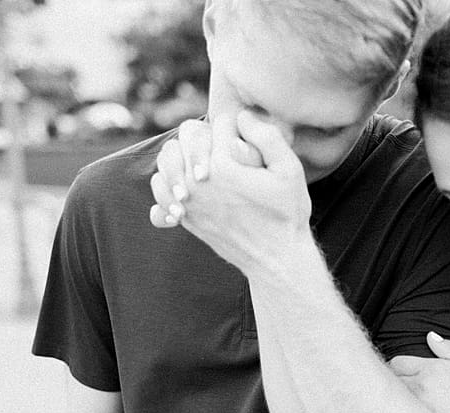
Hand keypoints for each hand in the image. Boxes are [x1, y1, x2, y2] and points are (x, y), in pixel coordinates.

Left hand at [149, 112, 314, 276]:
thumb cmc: (287, 213)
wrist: (276, 258)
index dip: (238, 128)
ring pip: (167, 157)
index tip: (248, 144)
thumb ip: (267, 136)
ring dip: (184, 155)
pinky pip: (160, 188)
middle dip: (208, 136)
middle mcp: (199, 180)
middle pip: (188, 134)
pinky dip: (169, 181)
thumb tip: (241, 117)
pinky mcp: (184, 217)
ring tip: (203, 164)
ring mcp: (188, 200)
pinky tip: (186, 185)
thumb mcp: (290, 170)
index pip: (222, 123)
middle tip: (225, 150)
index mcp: (225, 163)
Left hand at [392, 332, 449, 412]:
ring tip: (405, 405)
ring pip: (392, 399)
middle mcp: (419, 387)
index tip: (404, 373)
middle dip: (393, 382)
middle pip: (390, 379)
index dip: (399, 367)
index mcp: (431, 369)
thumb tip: (430, 336)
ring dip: (395, 399)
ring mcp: (416, 408)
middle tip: (403, 388)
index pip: (398, 362)